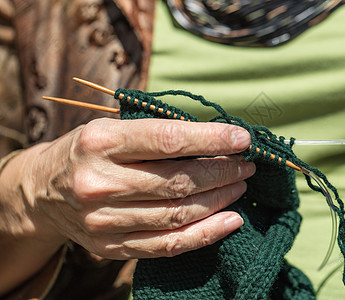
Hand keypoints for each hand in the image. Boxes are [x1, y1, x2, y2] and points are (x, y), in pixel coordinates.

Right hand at [0, 118, 253, 292]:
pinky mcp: (110, 247)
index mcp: (100, 142)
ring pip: (177, 214)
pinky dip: (205, 234)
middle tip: (246, 165)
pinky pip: (167, 245)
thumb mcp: (112, 128)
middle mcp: (99, 183)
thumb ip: (157, 132)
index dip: (211, 140)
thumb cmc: (88, 151)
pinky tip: (231, 221)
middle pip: (177, 181)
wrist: (43, 190)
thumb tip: (216, 139)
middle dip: (222, 172)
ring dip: (219, 200)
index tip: (242, 139)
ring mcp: (103, 220)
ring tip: (240, 186)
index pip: (167, 140)